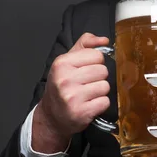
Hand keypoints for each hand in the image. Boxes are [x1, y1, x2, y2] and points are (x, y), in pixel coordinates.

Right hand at [34, 33, 109, 150]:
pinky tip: (89, 104)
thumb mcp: (68, 61)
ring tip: (88, 95)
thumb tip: (104, 40)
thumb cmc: (62, 85)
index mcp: (62, 63)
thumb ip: (85, 45)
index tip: (86, 70)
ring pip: (105, 86)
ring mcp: (72, 97)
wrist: (51, 116)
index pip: (97, 55)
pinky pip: (105, 102)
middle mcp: (65, 79)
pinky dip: (100, 104)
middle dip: (98, 78)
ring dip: (100, 91)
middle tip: (86, 84)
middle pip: (103, 70)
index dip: (96, 62)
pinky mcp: (81, 112)